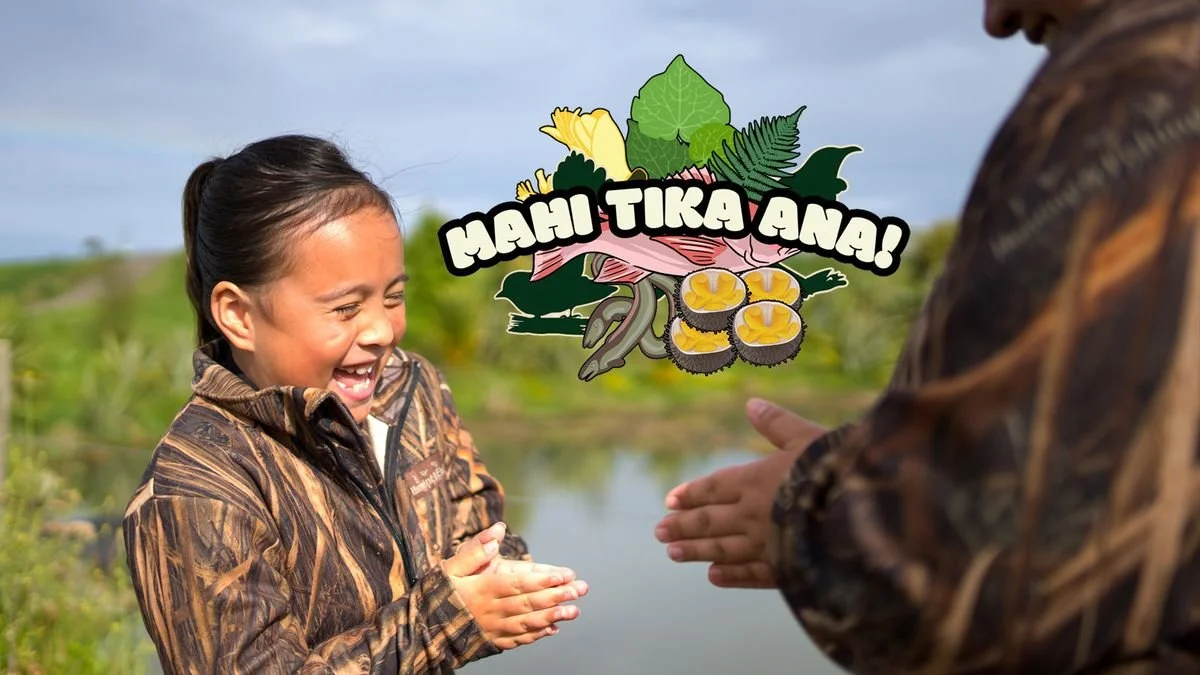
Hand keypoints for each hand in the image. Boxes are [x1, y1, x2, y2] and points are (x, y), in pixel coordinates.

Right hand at [444, 523, 588, 649]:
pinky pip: (518, 639)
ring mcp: (493, 628)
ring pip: (527, 623)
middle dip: (556, 596)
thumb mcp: (452, 566)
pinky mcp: (493, 641)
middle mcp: (491, 611)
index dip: (542, 580)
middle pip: (528, 603)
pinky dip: (537, 634)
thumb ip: (475, 549)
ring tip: (574, 611)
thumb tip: (498, 531)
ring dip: (553, 616)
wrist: (424, 626)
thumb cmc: (440, 591)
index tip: (564, 574)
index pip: (518, 584)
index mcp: (482, 589)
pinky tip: (554, 627)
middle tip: (580, 590)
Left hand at [654, 397, 825, 588]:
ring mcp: (766, 544)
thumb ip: (777, 423)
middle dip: (683, 525)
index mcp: (756, 479)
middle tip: (659, 531)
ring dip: (696, 551)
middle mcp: (754, 513)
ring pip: (722, 549)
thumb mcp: (807, 437)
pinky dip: (732, 576)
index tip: (670, 501)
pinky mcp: (784, 568)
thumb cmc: (837, 467)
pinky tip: (714, 577)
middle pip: (710, 520)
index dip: (691, 494)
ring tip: (673, 553)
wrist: (864, 510)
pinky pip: (752, 574)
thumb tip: (751, 402)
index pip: (714, 487)